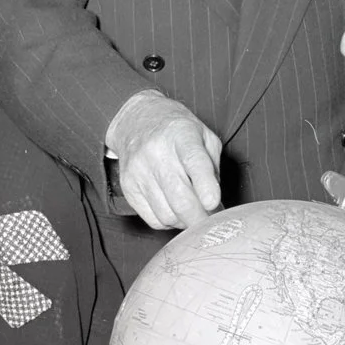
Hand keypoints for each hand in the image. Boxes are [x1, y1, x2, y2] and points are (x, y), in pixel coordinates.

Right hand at [107, 92, 222, 229]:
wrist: (136, 122)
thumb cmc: (176, 132)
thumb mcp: (204, 137)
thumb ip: (213, 168)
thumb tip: (216, 205)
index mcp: (181, 135)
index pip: (194, 161)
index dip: (205, 185)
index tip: (213, 202)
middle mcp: (156, 152)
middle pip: (180, 197)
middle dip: (200, 218)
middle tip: (210, 221)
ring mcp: (139, 171)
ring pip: (167, 215)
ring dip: (186, 221)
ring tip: (193, 211)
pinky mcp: (128, 188)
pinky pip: (154, 220)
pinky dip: (169, 222)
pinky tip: (175, 210)